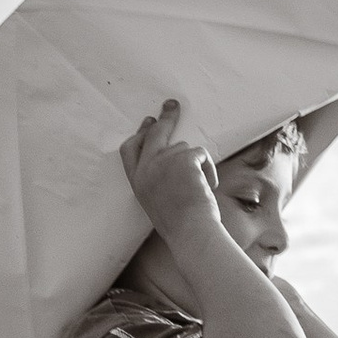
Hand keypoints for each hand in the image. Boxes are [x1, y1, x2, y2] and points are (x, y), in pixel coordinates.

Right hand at [121, 98, 220, 241]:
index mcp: (137, 180)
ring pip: (185, 148)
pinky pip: (200, 154)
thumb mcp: (157, 200)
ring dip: (196, 164)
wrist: (191, 232)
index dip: (139, 134)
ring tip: (198, 189)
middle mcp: (147, 168)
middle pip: (154, 133)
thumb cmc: (179, 223)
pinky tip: (206, 187)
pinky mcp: (184, 158)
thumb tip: (173, 156)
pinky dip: (208, 169)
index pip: (129, 149)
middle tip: (172, 105)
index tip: (148, 123)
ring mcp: (164, 161)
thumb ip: (157, 179)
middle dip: (164, 117)